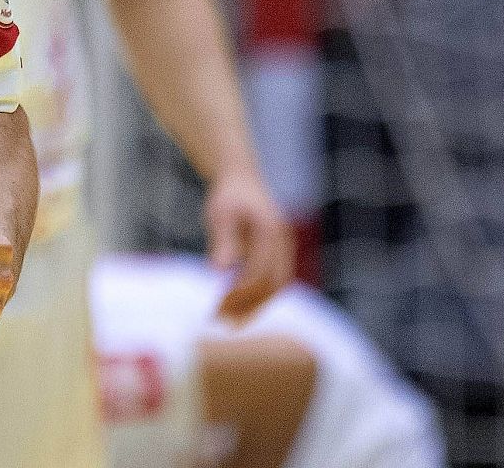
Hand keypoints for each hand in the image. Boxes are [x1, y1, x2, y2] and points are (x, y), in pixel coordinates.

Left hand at [205, 168, 292, 320]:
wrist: (242, 179)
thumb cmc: (228, 195)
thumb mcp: (220, 214)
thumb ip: (223, 240)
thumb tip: (218, 270)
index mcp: (271, 231)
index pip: (259, 272)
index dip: (241, 293)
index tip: (219, 307)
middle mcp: (283, 242)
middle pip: (274, 285)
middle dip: (251, 307)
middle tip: (226, 324)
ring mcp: (284, 249)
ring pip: (277, 287)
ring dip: (256, 306)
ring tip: (231, 322)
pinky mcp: (279, 255)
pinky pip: (274, 282)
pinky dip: (259, 297)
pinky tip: (238, 308)